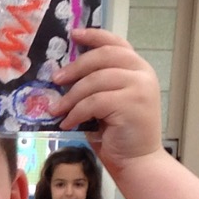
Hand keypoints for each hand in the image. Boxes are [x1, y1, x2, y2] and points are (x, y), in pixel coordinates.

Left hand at [52, 28, 162, 166]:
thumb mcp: (108, 102)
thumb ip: (97, 83)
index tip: (73, 35)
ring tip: (56, 109)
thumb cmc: (120, 135)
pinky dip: (76, 112)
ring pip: (95, 81)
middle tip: (56, 79)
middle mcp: (142, 73)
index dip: (94, 36)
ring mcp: (140, 88)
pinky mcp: (131, 104)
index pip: (116, 43)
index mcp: (138, 68)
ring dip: (71, 96)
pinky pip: (94, 102)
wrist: (138, 163)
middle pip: (103, 57)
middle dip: (75, 67)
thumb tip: (64, 73)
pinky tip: (67, 123)